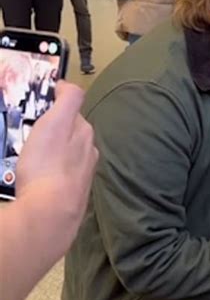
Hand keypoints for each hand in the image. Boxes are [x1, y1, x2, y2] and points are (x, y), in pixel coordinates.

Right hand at [16, 81, 97, 247]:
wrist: (49, 213)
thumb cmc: (48, 165)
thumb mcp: (55, 121)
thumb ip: (68, 99)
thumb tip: (69, 85)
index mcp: (85, 134)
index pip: (72, 111)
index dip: (55, 106)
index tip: (38, 106)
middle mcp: (88, 154)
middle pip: (69, 135)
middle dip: (53, 132)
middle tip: (30, 134)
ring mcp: (81, 177)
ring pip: (64, 158)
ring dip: (50, 155)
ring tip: (30, 158)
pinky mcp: (71, 196)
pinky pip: (58, 178)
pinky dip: (49, 174)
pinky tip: (37, 179)